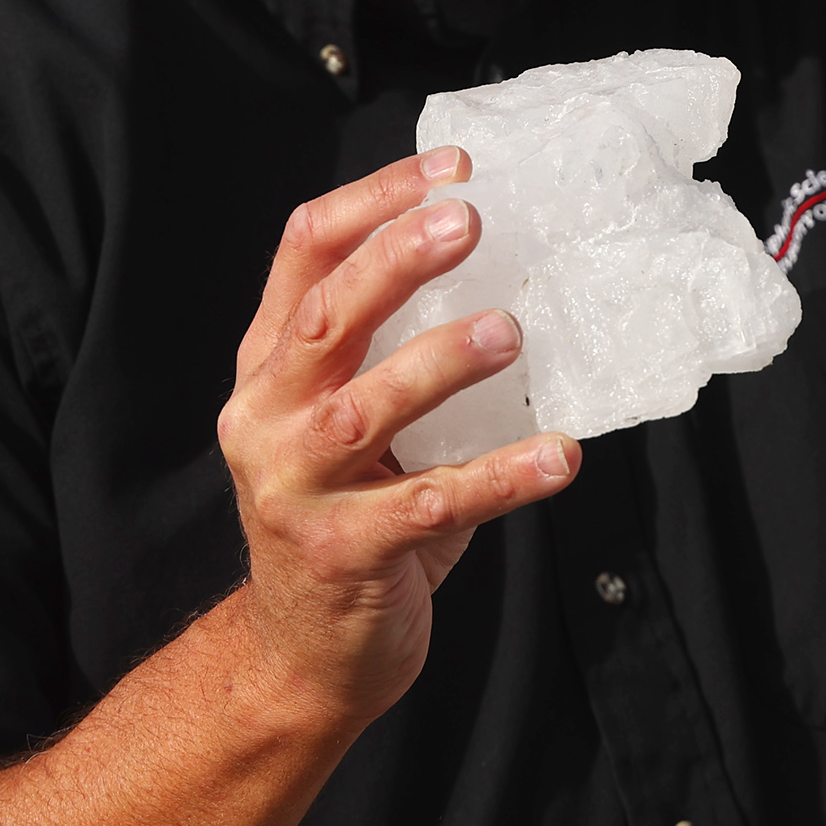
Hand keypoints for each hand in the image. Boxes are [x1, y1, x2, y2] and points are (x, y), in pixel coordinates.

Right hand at [218, 147, 577, 727]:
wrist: (303, 656)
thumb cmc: (348, 517)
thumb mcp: (346, 422)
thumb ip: (391, 353)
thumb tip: (508, 275)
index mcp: (268, 367)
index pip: (304, 252)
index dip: (374, 200)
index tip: (452, 169)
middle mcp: (266, 418)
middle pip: (326, 318)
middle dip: (396, 261)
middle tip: (469, 222)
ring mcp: (295, 488)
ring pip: (365, 409)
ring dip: (440, 363)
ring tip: (509, 332)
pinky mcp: (342, 554)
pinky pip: (431, 505)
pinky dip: (501, 477)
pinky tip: (559, 456)